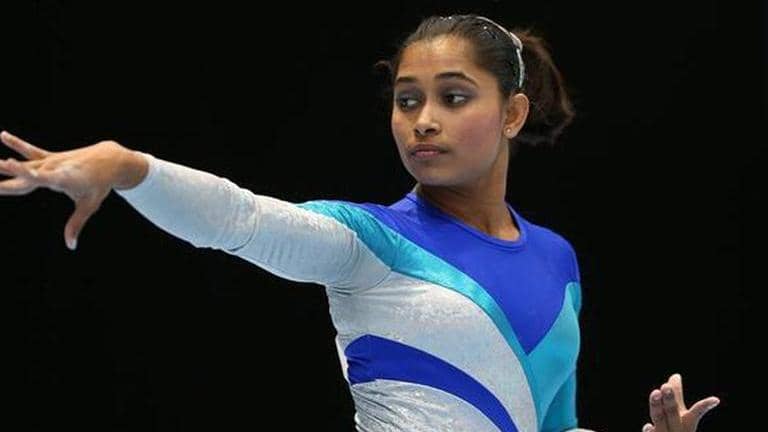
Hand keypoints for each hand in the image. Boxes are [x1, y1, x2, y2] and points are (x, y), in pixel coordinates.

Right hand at [0, 131, 135, 249]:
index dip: (29, 175)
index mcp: (64, 179)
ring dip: (6, 165)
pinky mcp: (51, 157)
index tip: (16, 168)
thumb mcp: (89, 205)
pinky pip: (31, 151)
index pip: (43, 178)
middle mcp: (55, 168)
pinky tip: (3, 135)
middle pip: (27, 174)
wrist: (110, 161)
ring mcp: (52, 161)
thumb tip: (71, 246)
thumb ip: (76, 225)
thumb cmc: (99, 185)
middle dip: (9, 173)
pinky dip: (17, 144)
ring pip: (24, 164)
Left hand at [642, 373, 719, 431]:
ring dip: (657, 406)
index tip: (715, 400)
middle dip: (671, 400)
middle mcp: (677, 430)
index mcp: (685, 425)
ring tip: (655, 392)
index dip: (704, 406)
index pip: (696, 412)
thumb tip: (674, 376)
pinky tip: (648, 427)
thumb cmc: (674, 430)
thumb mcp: (674, 417)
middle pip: (674, 413)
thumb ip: (674, 398)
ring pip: (660, 419)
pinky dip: (650, 431)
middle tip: (666, 385)